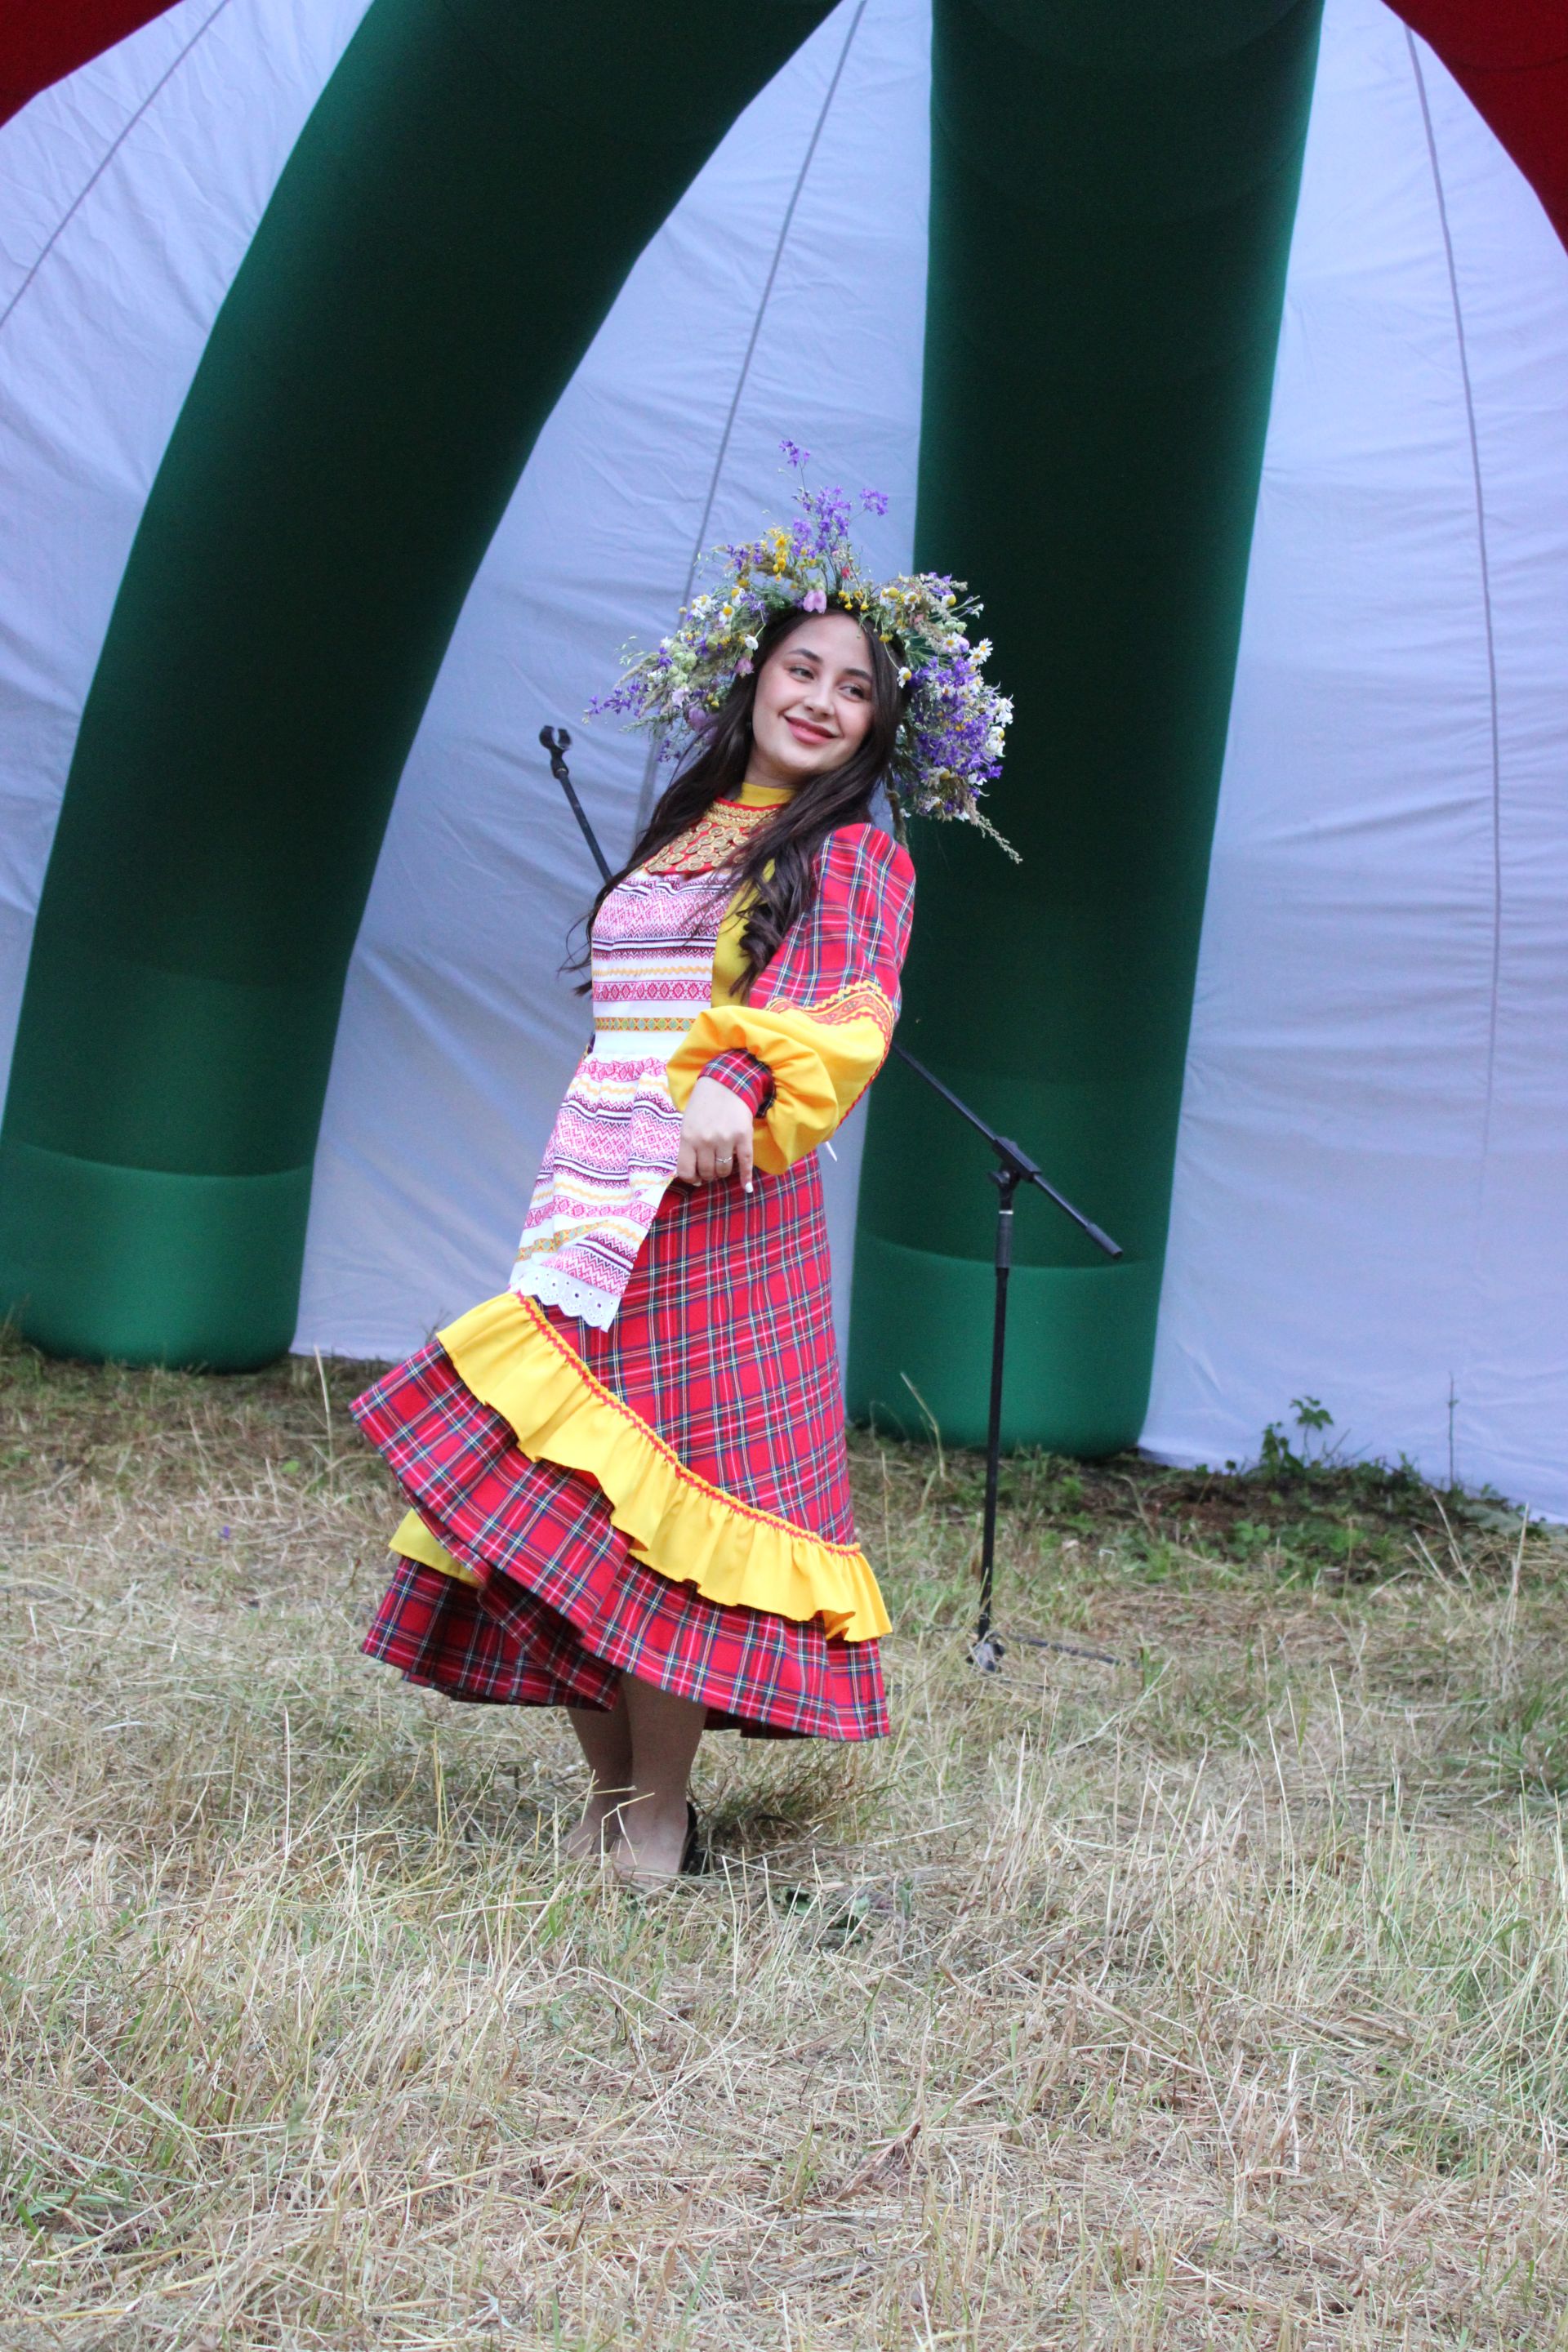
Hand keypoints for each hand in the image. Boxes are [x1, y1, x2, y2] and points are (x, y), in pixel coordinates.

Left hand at [676, 1074, 753, 1189]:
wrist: (727, 1082)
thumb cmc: (704, 1103)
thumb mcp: (688, 1122)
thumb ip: (689, 1145)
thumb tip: (694, 1174)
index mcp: (687, 1136)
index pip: (686, 1171)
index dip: (691, 1178)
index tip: (696, 1177)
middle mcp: (705, 1140)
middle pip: (707, 1173)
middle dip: (709, 1174)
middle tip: (711, 1167)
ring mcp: (725, 1139)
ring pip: (724, 1170)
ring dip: (723, 1171)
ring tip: (723, 1162)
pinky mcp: (743, 1137)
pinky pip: (745, 1163)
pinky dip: (746, 1177)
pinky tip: (746, 1186)